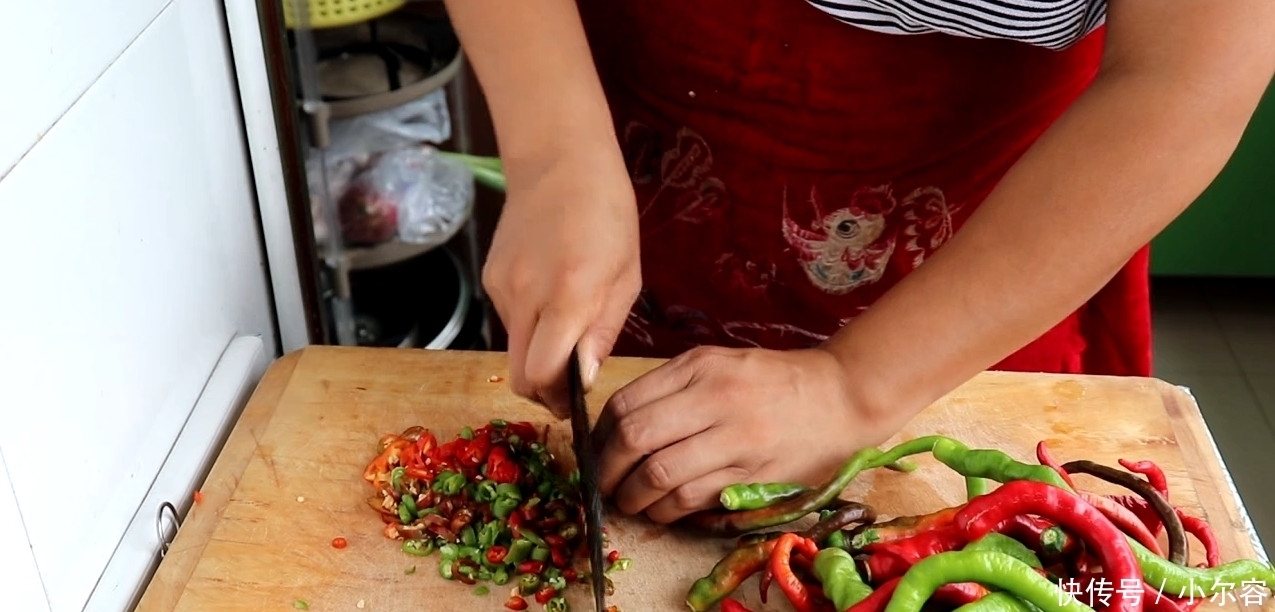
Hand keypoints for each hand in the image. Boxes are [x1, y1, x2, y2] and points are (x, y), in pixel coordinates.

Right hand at [483, 150, 641, 416]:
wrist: (559, 161)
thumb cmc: (607, 214)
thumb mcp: (626, 277)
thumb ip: (603, 332)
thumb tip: (584, 379)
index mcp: (569, 295)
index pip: (542, 374)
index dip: (557, 399)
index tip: (575, 402)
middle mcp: (526, 295)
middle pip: (519, 373)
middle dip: (544, 390)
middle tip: (569, 386)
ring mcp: (501, 287)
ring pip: (514, 348)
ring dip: (538, 352)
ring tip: (567, 323)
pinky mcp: (489, 277)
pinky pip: (509, 320)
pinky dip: (530, 323)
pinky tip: (550, 294)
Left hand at [591, 346, 900, 523]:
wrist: (841, 395)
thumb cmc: (773, 380)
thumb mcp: (719, 362)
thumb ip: (672, 386)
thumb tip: (617, 424)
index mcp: (699, 368)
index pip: (626, 403)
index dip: (600, 435)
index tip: (596, 452)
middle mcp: (714, 398)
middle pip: (635, 439)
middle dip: (607, 470)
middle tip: (603, 485)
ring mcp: (736, 438)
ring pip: (659, 475)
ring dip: (633, 497)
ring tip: (630, 502)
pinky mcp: (753, 474)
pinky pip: (693, 498)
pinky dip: (667, 511)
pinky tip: (663, 511)